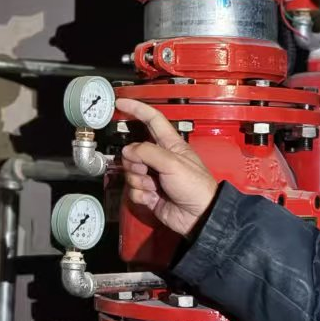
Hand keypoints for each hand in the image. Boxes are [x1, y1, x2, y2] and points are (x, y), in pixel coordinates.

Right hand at [116, 97, 216, 236]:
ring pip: (130, 171)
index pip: (152, 120)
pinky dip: (140, 195)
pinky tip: (153, 199)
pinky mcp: (149, 193)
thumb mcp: (173, 163)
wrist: (199, 217)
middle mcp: (160, 158)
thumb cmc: (195, 186)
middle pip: (133, 150)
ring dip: (139, 181)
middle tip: (147, 171)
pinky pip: (133, 190)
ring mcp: (153, 176)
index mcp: (171, 144)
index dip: (137, 109)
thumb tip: (127, 151)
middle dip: (134, 162)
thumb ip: (147, 152)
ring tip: (154, 187)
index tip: (120, 102)